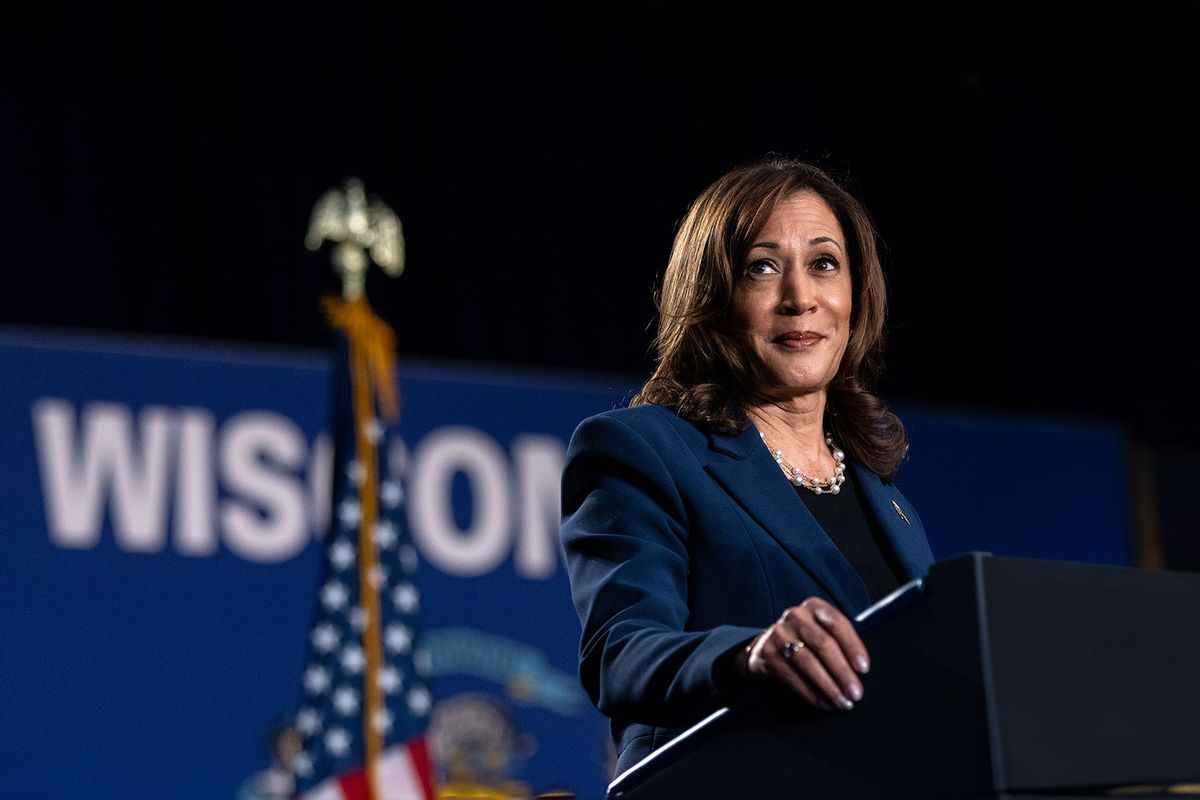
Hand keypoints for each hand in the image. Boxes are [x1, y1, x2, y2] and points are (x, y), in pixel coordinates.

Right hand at [743, 598, 869, 710]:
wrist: (769, 643)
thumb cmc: (807, 639)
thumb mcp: (822, 630)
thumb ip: (840, 640)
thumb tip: (862, 670)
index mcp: (815, 607)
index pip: (837, 624)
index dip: (852, 646)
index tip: (864, 668)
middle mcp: (796, 616)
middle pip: (823, 644)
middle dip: (842, 672)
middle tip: (855, 693)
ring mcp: (779, 633)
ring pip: (808, 662)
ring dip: (828, 686)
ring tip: (842, 701)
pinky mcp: (768, 652)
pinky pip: (792, 676)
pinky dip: (810, 693)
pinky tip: (823, 703)